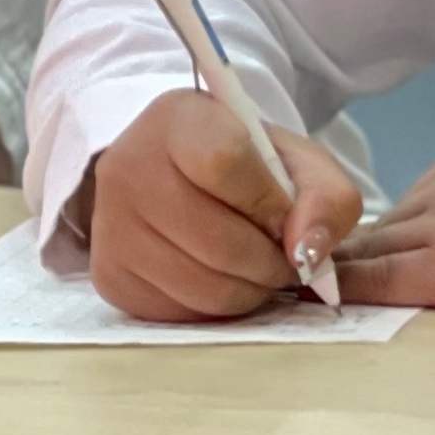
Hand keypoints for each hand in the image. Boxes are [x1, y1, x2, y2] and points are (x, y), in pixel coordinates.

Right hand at [86, 88, 364, 322]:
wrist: (179, 175)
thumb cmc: (246, 164)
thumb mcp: (298, 160)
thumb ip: (326, 196)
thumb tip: (308, 252)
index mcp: (176, 120)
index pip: (225, 164)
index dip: (270, 203)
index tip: (288, 218)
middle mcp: (127, 171)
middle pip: (215, 239)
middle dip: (270, 262)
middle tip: (288, 261)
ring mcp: (109, 227)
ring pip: (199, 285)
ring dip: (249, 290)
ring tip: (261, 271)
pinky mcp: (108, 276)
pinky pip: (176, 313)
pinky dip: (215, 308)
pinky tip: (226, 281)